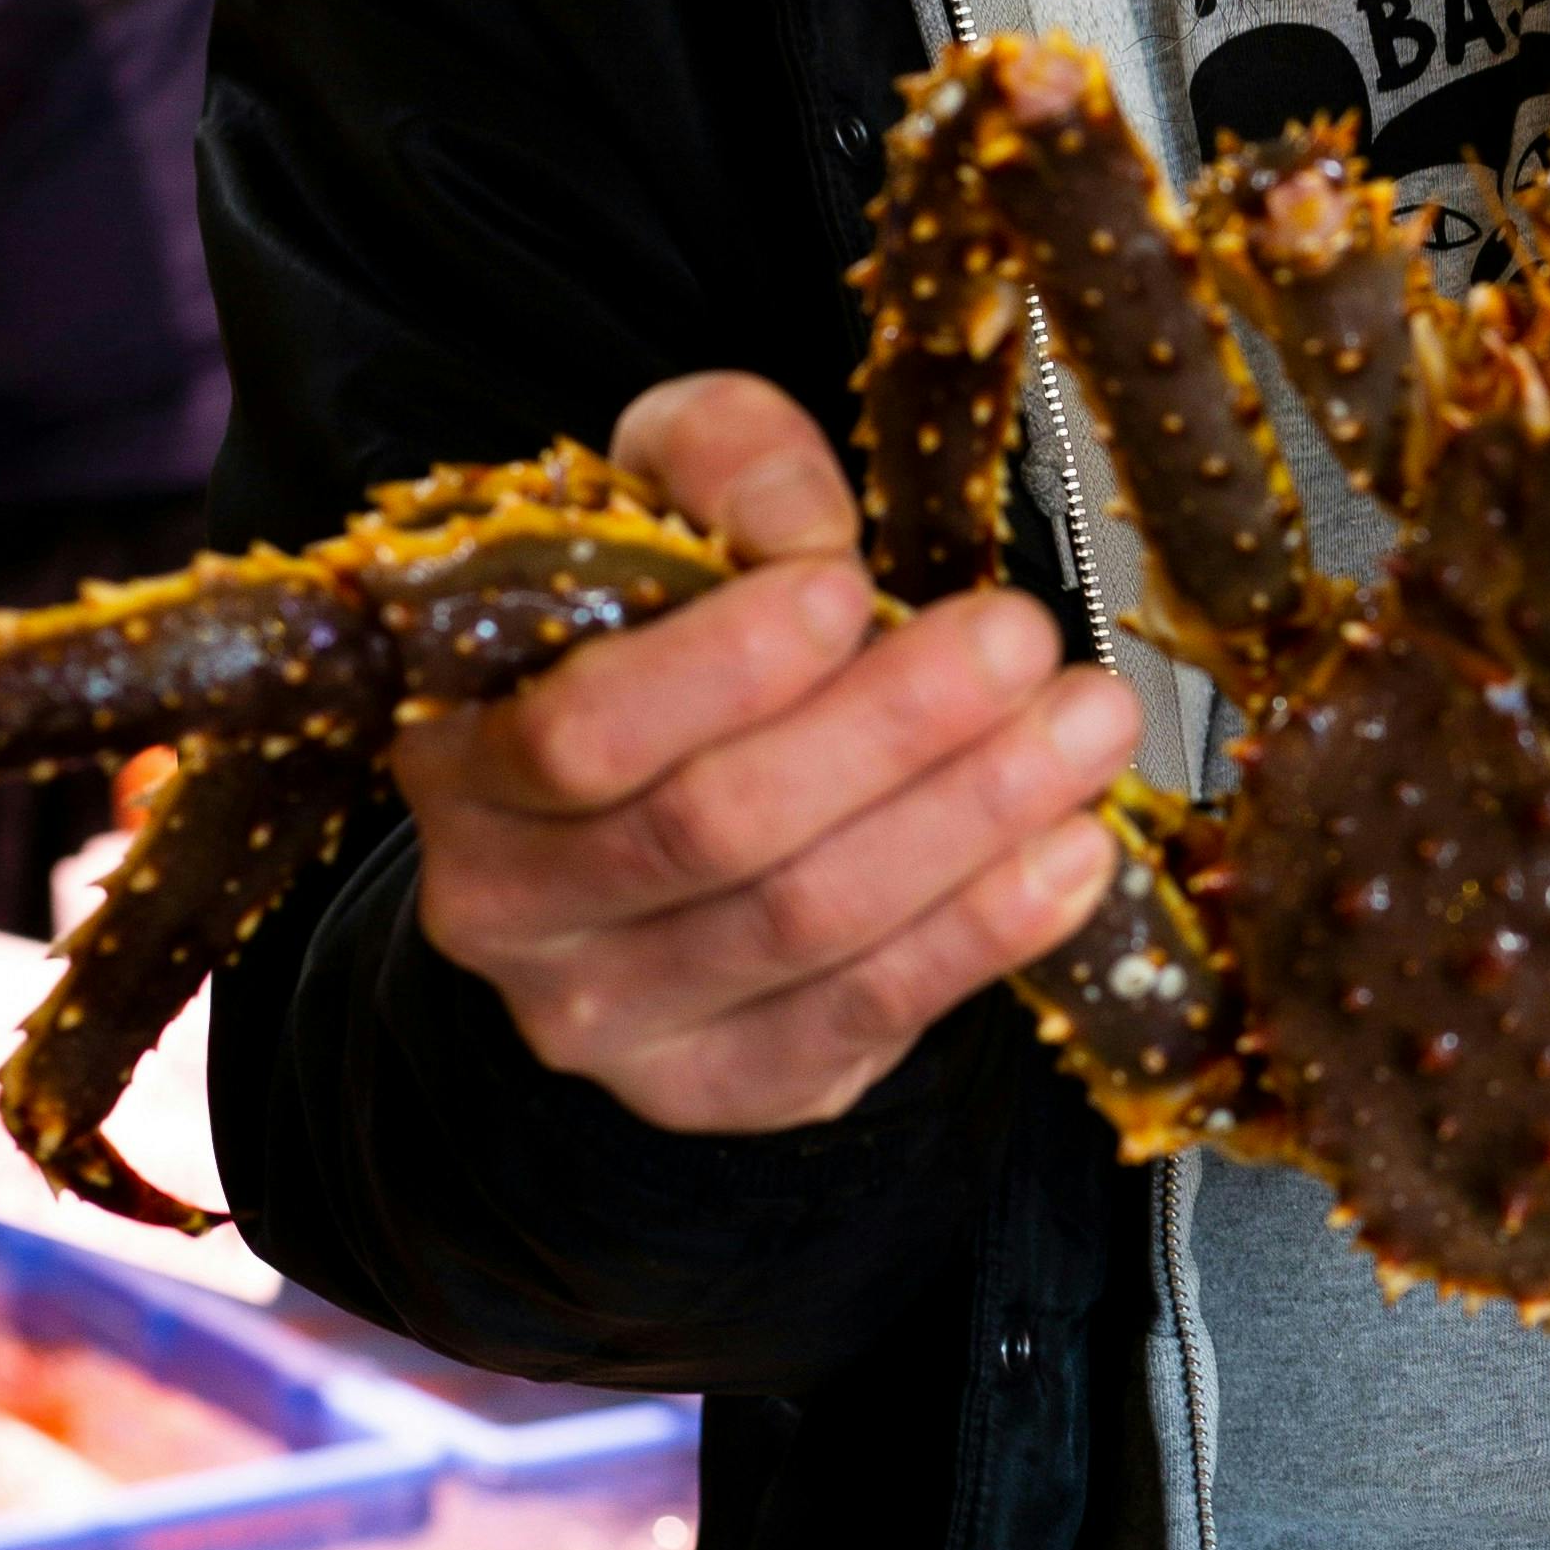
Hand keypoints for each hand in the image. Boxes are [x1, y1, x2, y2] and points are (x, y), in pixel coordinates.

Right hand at [394, 370, 1135, 1130]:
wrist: (653, 805)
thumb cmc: (659, 631)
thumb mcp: (659, 497)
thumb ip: (723, 465)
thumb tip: (810, 535)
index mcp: (461, 750)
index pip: (577, 730)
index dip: (721, 664)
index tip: (848, 586)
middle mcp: (505, 906)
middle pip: (716, 829)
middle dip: (893, 728)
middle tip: (1022, 640)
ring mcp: (609, 1018)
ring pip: (808, 923)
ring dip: (973, 819)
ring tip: (1087, 728)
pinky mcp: (722, 1083)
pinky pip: (866, 1014)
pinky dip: (985, 931)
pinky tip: (1072, 851)